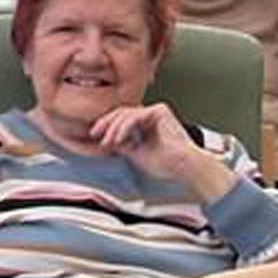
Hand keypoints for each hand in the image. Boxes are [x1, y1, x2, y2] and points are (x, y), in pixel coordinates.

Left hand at [89, 101, 233, 202]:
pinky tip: (117, 139)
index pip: (122, 119)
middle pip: (121, 113)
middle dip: (106, 123)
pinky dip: (124, 127)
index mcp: (147, 124)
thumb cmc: (165, 163)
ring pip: (126, 114)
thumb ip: (122, 145)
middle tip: (95, 133)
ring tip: (106, 141)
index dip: (107, 126)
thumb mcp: (135, 153)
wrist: (183, 166)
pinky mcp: (160, 110)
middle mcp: (151, 115)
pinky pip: (135, 116)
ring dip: (113, 128)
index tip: (95, 136)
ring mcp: (156, 111)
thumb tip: (106, 140)